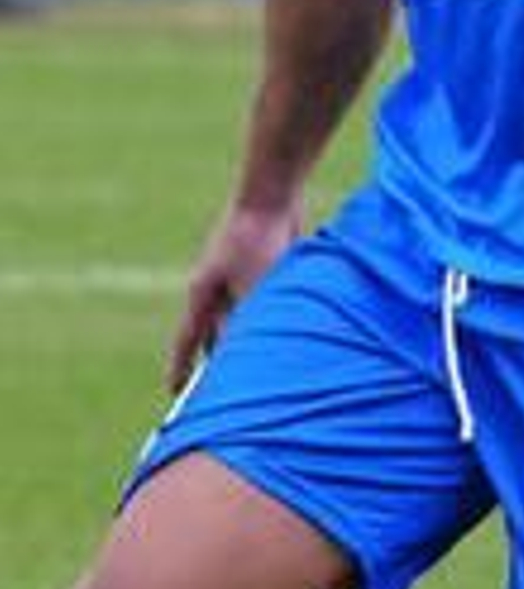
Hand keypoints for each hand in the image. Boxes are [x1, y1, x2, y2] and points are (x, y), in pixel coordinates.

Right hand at [168, 199, 299, 391]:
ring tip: (256, 368)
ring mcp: (240, 275)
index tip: (174, 394)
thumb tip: (248, 354)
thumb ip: (249, 322)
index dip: (180, 369)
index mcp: (202, 293)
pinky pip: (264, 300)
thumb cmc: (258, 240)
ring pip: (243, 319)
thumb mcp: (253, 290)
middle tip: (222, 393)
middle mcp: (217, 287)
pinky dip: (270, 316)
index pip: (186, 341)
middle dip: (220, 361)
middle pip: (216, 334)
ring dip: (250, 338)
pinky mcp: (264, 265)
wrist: (273, 194)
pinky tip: (284, 328)